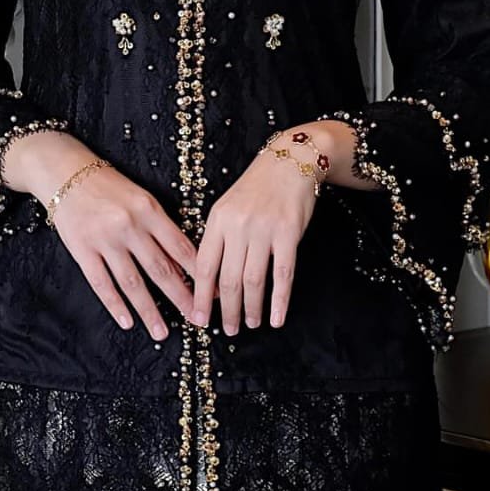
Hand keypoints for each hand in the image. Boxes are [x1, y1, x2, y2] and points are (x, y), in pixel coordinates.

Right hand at [49, 163, 201, 340]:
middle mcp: (129, 225)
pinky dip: (115, 305)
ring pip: (132, 282)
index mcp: (149, 210)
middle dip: (182, 298)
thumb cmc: (108, 186)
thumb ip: (160, 228)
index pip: (181, 247)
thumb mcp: (141, 199)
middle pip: (161, 269)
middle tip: (197, 321)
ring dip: (149, 311)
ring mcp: (105, 239)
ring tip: (162, 332)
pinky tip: (127, 322)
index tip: (213, 293)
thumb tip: (184, 263)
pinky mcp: (82, 250)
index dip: (200, 273)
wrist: (65, 172)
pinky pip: (102, 283)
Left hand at [189, 138, 321, 333]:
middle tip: (227, 330)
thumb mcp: (228, 207)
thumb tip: (211, 281)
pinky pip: (283, 274)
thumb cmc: (257, 187)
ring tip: (249, 324)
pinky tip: (277, 318)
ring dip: (251, 308)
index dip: (200, 297)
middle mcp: (237, 226)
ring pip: (253, 280)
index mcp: (218, 220)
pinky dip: (279, 300)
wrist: (290, 160)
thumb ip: (219, 239)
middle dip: (226, 310)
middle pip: (228, 279)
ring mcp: (263, 230)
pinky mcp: (288, 234)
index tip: (198, 318)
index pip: (204, 266)